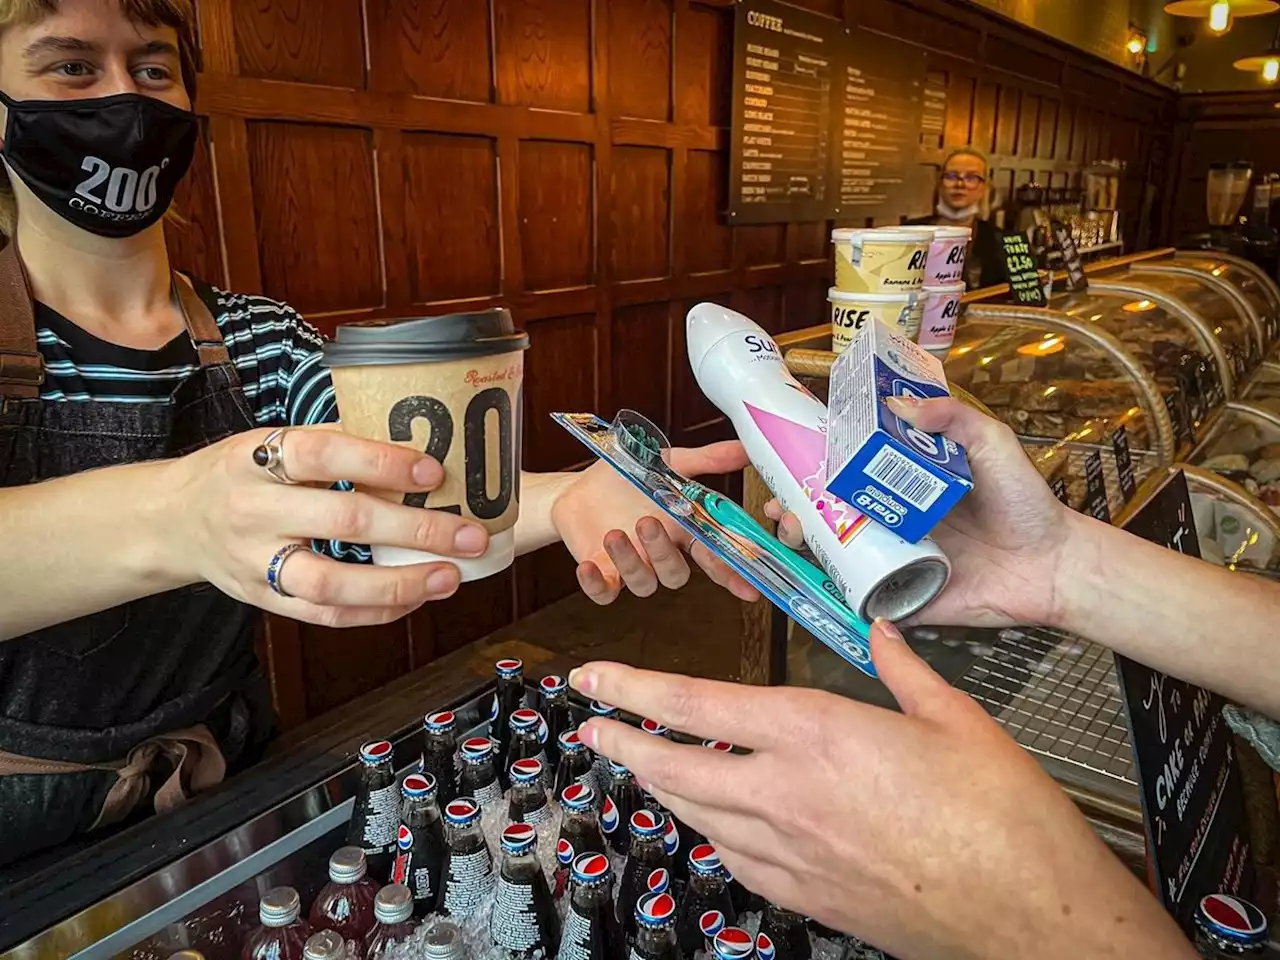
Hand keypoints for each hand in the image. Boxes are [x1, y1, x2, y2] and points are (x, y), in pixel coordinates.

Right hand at [173, 425, 490, 626]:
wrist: (170, 522)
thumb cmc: (239, 475)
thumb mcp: (269, 442)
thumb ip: (331, 443)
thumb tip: (413, 438)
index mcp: (257, 457)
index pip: (324, 454)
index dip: (381, 460)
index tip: (433, 469)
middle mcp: (254, 511)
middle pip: (342, 521)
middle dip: (415, 529)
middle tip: (468, 533)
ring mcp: (255, 562)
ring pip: (331, 584)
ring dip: (399, 584)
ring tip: (449, 576)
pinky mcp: (261, 600)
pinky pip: (322, 616)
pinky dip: (373, 611)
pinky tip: (413, 599)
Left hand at [551, 441, 759, 604]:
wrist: (577, 488)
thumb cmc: (626, 478)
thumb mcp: (668, 461)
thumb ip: (707, 460)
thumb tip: (745, 449)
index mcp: (681, 530)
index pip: (713, 557)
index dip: (731, 574)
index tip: (748, 587)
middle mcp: (660, 553)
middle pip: (676, 573)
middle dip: (664, 553)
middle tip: (648, 522)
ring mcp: (632, 567)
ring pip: (644, 583)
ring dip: (631, 561)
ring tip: (614, 533)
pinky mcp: (602, 574)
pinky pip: (604, 594)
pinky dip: (596, 585)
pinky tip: (588, 567)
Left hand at [571, 621, 1192, 959]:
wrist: (1031, 918)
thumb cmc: (1004, 817)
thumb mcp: (957, 719)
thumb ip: (905, 668)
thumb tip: (882, 629)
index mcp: (819, 734)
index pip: (698, 706)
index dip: (635, 689)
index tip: (593, 678)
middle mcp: (787, 794)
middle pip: (677, 766)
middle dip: (625, 743)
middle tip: (591, 726)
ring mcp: (792, 853)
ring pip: (698, 815)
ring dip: (659, 785)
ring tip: (635, 764)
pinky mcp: (807, 896)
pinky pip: (736, 859)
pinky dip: (710, 832)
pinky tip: (708, 823)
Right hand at [768, 395, 1075, 626]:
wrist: (1053, 567)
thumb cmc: (1026, 504)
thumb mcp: (992, 445)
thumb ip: (953, 419)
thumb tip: (904, 404)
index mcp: (900, 479)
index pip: (841, 462)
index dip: (802, 457)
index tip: (776, 451)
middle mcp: (886, 515)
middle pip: (821, 506)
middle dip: (788, 503)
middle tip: (777, 503)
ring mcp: (888, 555)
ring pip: (827, 548)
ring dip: (799, 540)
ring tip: (790, 530)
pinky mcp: (897, 595)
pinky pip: (853, 593)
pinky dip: (826, 589)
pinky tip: (809, 578)